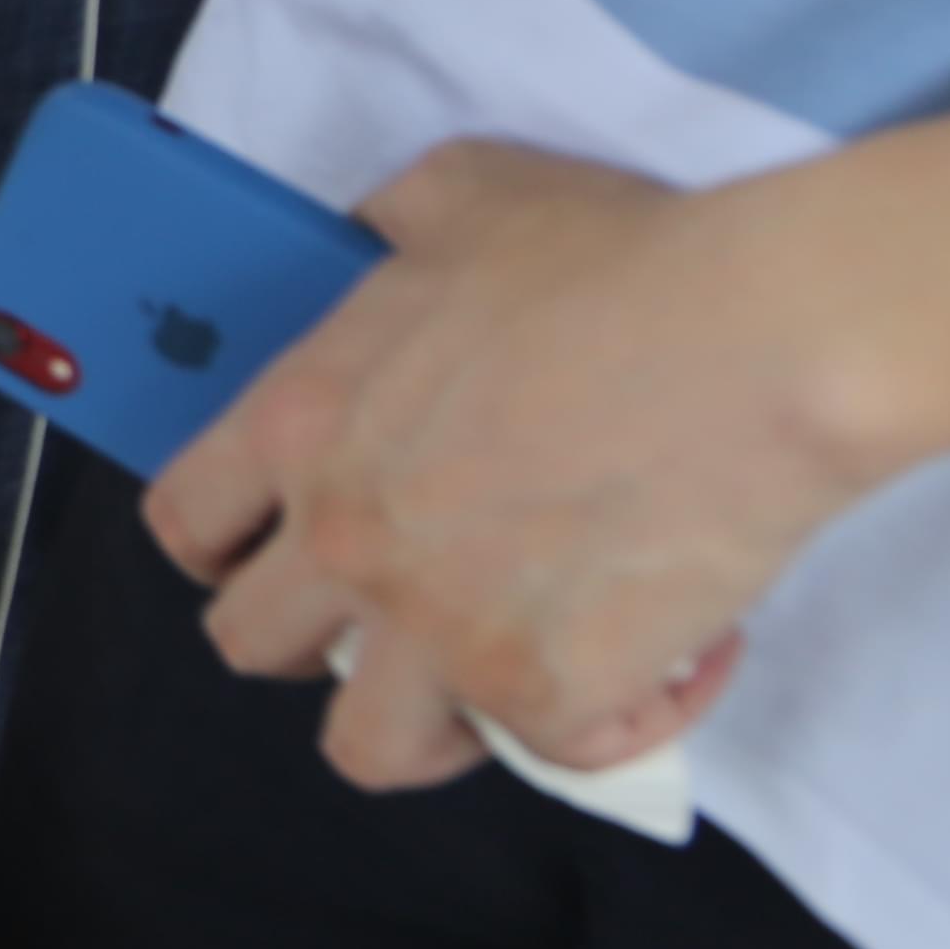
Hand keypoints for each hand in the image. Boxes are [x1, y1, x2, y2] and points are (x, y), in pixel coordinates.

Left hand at [148, 142, 854, 789]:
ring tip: (512, 670)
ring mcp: (438, 628)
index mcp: (303, 424)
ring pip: (371, 744)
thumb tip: (376, 234)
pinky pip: (556, 752)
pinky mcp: (547, 692)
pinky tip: (670, 656)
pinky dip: (615, 720)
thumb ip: (389, 228)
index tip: (274, 553)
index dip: (223, 548)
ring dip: (438, 720)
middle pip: (251, 647)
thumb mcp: (461, 195)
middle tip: (406, 612)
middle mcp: (345, 538)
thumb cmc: (623, 258)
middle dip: (317, 639)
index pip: (185, 523)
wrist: (764, 338)